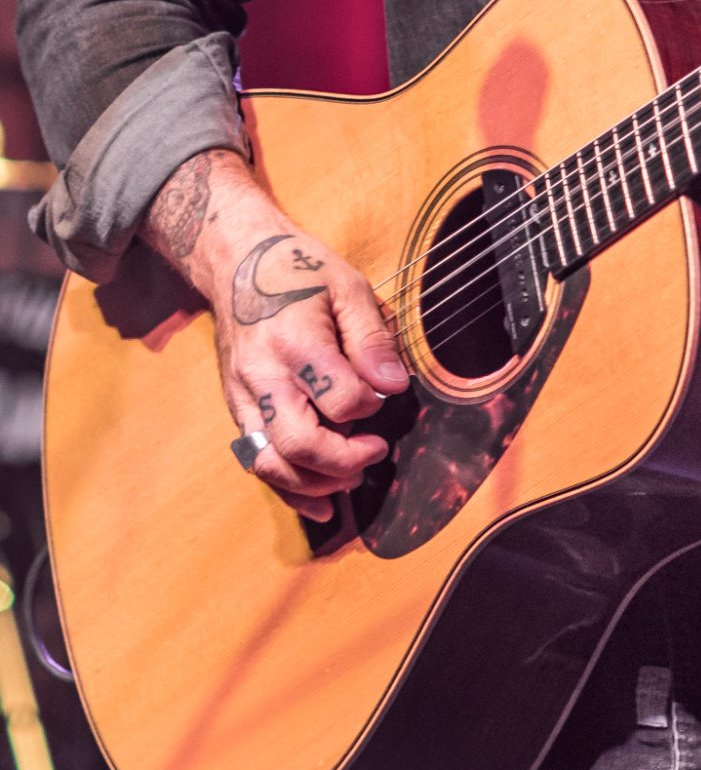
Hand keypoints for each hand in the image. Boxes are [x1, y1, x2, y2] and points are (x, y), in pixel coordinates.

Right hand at [141, 150, 408, 520]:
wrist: (237, 264)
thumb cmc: (299, 272)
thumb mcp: (347, 288)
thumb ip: (371, 338)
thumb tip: (394, 386)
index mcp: (294, 342)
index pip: (339, 398)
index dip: (371, 404)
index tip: (385, 390)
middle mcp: (261, 377)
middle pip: (299, 442)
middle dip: (344, 460)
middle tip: (378, 449)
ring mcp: (242, 398)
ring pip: (272, 463)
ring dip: (317, 484)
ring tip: (354, 476)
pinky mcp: (237, 410)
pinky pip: (258, 461)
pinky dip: (290, 490)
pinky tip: (323, 505)